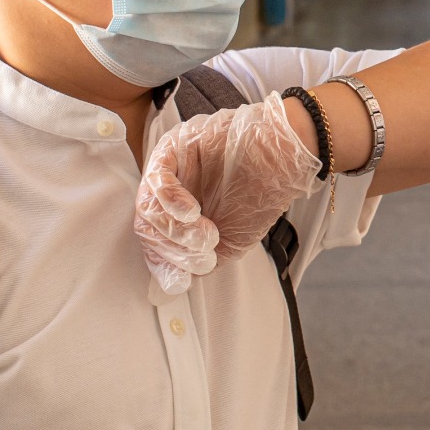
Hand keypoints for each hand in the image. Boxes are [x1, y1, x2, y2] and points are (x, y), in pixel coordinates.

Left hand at [135, 92, 319, 294]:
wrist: (282, 159)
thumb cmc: (260, 197)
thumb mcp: (230, 242)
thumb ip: (201, 261)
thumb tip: (177, 281)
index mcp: (177, 214)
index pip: (154, 241)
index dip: (163, 264)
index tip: (178, 282)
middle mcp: (168, 191)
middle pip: (146, 227)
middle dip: (172, 251)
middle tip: (202, 258)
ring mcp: (170, 169)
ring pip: (148, 207)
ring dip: (176, 231)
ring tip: (206, 237)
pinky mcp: (173, 147)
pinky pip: (157, 178)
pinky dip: (171, 202)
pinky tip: (193, 213)